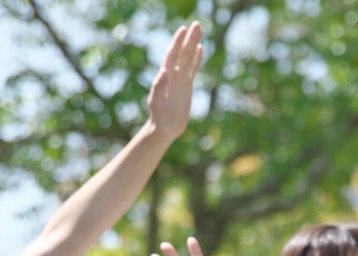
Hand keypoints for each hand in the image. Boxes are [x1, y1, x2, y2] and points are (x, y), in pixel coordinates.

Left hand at [146, 21, 203, 140]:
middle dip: (189, 39)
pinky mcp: (187, 87)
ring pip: (188, 58)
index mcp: (165, 76)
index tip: (183, 30)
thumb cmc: (159, 117)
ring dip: (193, 44)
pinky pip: (193, 69)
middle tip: (197, 24)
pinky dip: (196, 59)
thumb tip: (163, 71)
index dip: (177, 42)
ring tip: (199, 31)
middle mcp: (173, 75)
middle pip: (182, 53)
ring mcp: (180, 80)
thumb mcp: (156, 102)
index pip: (172, 55)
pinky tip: (200, 49)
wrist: (165, 128)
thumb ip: (158, 87)